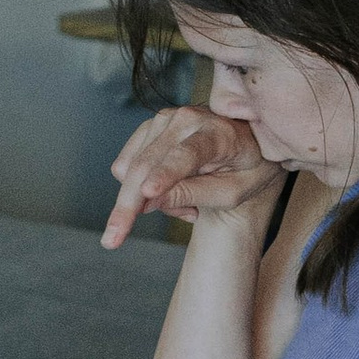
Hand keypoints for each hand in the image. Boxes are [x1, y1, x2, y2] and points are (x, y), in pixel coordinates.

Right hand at [103, 108, 284, 250]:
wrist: (246, 142)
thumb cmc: (246, 170)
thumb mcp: (234, 192)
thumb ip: (197, 194)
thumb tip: (153, 199)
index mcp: (218, 133)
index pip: (186, 155)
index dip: (165, 175)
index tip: (147, 193)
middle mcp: (186, 118)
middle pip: (146, 165)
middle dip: (127, 205)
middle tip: (112, 240)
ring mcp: (164, 119)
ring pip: (132, 168)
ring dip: (147, 199)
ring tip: (186, 207)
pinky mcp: (149, 126)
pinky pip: (127, 164)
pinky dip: (141, 186)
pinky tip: (169, 191)